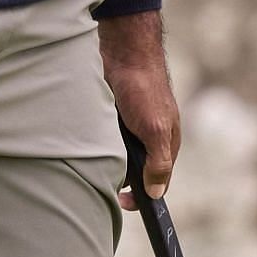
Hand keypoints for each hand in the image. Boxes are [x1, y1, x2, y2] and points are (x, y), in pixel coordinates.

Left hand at [98, 9, 180, 207]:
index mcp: (168, 143)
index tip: (121, 203)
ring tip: (94, 158)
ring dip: (109, 160)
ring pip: (121, 157)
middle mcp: (152, 137)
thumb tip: (157, 195)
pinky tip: (89, 143)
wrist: (124, 53)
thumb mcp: (154, 130)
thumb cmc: (143, 89)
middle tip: (104, 181)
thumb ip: (158, 163)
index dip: (142, 197)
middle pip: (138, 172)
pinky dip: (99, 145)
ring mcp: (134, 126)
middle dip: (123, 179)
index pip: (159, 181)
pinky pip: (107, 141)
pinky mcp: (116, 117)